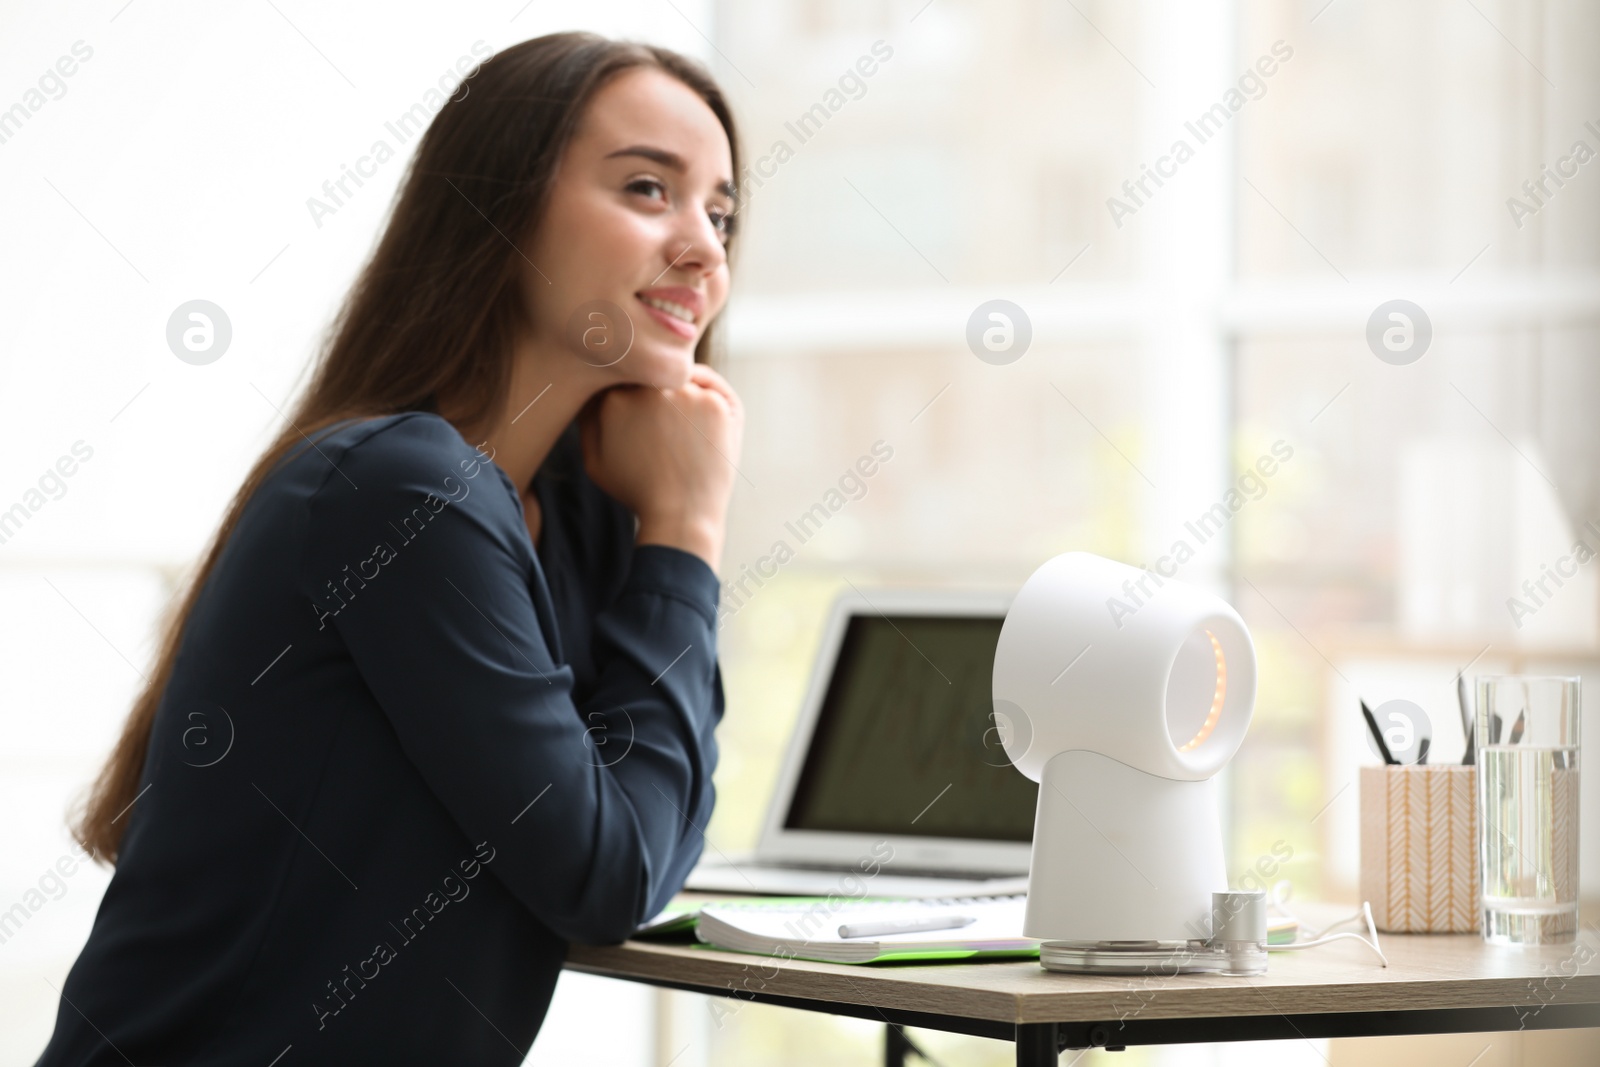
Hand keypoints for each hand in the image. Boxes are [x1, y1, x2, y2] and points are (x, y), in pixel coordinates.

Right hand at [580, 363, 743, 573]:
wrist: (681, 517)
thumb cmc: (637, 492)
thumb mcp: (595, 461)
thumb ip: (588, 419)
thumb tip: (591, 389)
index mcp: (613, 399)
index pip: (625, 376)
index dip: (635, 396)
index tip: (644, 420)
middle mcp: (647, 388)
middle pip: (654, 373)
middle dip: (659, 394)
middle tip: (666, 430)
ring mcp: (684, 393)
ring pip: (683, 378)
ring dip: (685, 396)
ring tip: (685, 437)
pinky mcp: (715, 402)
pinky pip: (712, 388)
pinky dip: (712, 403)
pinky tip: (704, 433)